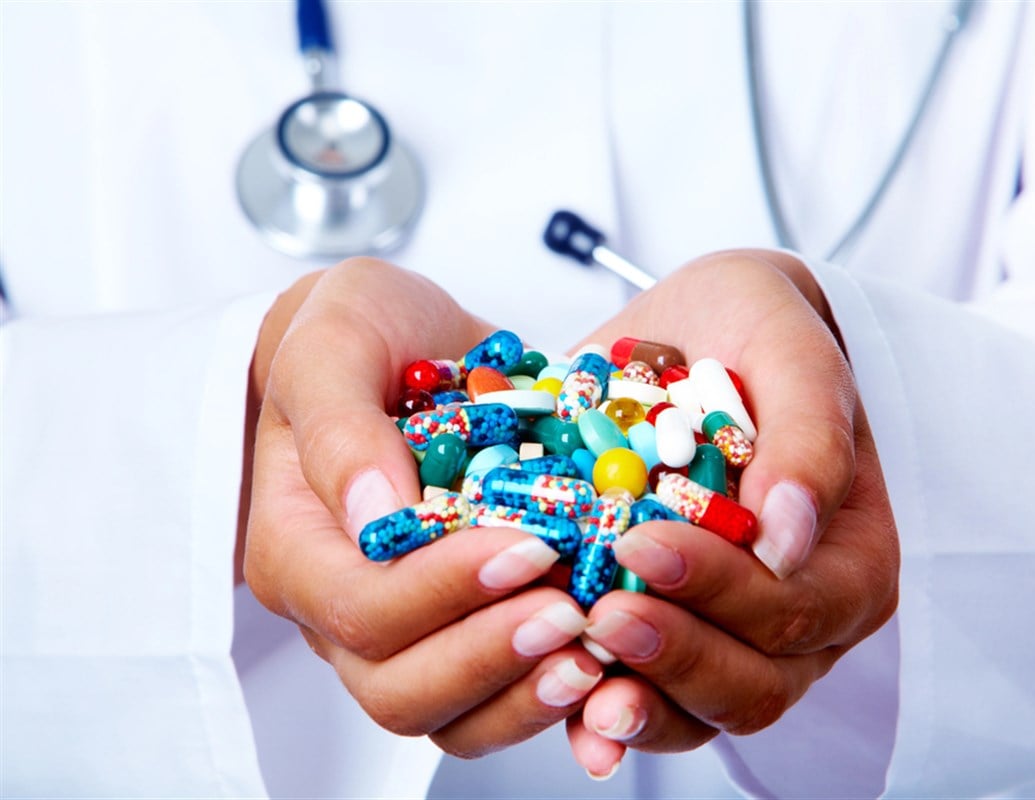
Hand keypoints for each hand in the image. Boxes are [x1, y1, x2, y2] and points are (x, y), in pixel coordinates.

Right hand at [242, 258, 602, 756]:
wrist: (397, 339)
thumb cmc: (353, 333)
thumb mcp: (334, 343)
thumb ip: (340, 426)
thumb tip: (379, 516)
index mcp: (299, 547)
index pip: (361, 608)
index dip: (444, 591)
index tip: (527, 547)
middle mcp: (345, 608)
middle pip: (401, 688)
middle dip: (492, 657)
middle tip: (574, 613)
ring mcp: (409, 627)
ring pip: (452, 714)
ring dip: (526, 692)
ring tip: (597, 649)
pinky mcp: (467, 625)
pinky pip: (501, 692)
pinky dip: (552, 689)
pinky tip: (606, 660)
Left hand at [563, 251, 899, 776]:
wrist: (701, 330)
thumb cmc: (759, 331)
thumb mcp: (790, 349)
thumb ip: (810, 437)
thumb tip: (786, 541)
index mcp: (850, 557)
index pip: (798, 607)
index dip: (722, 588)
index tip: (642, 543)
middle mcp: (801, 617)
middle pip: (753, 682)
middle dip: (673, 654)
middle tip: (598, 612)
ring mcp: (735, 640)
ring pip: (700, 710)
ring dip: (638, 703)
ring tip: (571, 673)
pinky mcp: (671, 639)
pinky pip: (647, 701)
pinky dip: (603, 715)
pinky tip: (564, 705)